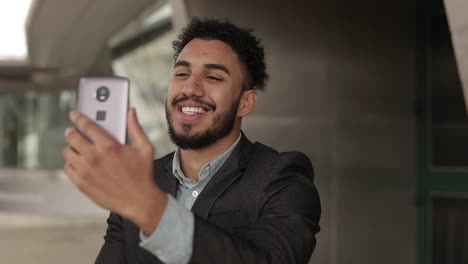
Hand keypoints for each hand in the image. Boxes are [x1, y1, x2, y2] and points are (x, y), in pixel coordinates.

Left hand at [62, 108, 167, 233]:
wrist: (139, 201)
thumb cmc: (142, 175)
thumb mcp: (144, 148)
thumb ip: (135, 128)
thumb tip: (131, 112)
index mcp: (109, 146)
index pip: (86, 125)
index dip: (78, 117)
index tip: (74, 115)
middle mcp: (94, 157)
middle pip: (72, 137)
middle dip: (72, 131)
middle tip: (74, 132)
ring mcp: (86, 171)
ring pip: (67, 152)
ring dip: (71, 148)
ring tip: (78, 148)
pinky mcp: (81, 183)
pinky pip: (68, 168)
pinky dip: (71, 163)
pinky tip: (79, 163)